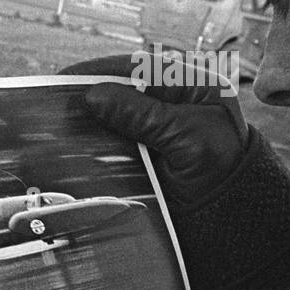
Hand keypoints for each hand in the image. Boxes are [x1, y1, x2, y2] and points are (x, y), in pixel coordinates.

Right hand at [60, 53, 249, 205]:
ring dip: (89, 122)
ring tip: (54, 124)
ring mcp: (159, 132)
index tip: (69, 76)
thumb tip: (93, 96)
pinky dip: (94, 146)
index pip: (141, 67)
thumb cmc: (225, 171)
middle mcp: (174, 104)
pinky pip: (116, 145)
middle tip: (53, 102)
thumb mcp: (187, 136)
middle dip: (90, 96)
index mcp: (193, 86)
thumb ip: (142, 114)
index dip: (103, 70)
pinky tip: (71, 148)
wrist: (236, 222)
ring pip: (115, 119)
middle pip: (123, 90)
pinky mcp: (148, 158)